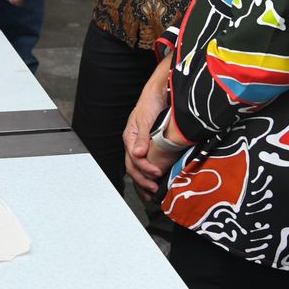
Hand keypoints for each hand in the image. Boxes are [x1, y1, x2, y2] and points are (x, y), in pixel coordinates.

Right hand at [123, 58, 175, 199]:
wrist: (158, 94)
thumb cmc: (150, 104)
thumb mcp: (145, 119)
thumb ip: (141, 137)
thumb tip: (138, 154)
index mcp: (130, 138)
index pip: (134, 159)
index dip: (144, 169)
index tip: (156, 174)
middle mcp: (133, 144)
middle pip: (133, 167)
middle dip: (142, 180)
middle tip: (153, 189)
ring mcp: (140, 146)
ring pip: (137, 168)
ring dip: (143, 182)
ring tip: (151, 194)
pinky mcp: (148, 146)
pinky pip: (144, 164)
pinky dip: (147, 175)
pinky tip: (153, 182)